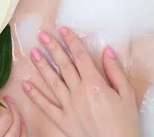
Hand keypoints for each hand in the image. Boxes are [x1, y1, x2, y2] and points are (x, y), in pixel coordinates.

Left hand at [22, 27, 139, 136]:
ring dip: (42, 66)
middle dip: (53, 48)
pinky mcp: (63, 121)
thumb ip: (115, 71)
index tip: (63, 30)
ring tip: (33, 53)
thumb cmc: (125, 123)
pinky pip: (46, 106)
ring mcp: (69, 107)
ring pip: (52, 82)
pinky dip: (35, 95)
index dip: (71, 41)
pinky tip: (26, 85)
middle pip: (64, 65)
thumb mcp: (127, 95)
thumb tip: (107, 51)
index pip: (80, 57)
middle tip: (42, 35)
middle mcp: (79, 93)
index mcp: (95, 85)